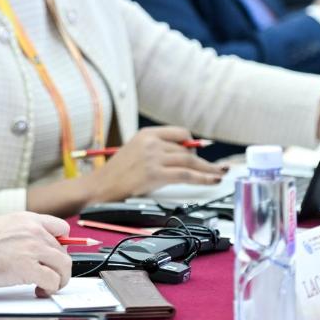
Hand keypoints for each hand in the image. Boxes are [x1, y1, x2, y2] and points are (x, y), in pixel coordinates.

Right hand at [0, 212, 71, 294]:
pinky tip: (39, 290)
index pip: (62, 229)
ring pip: (64, 267)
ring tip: (46, 286)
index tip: (56, 257)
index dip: (62, 246)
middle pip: (63, 252)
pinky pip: (53, 280)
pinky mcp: (28, 268)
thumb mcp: (6, 226)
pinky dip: (50, 289)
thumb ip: (24, 233)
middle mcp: (35, 232)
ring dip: (58, 280)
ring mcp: (33, 249)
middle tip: (48, 277)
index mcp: (30, 220)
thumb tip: (36, 248)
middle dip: (58, 268)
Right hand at [89, 127, 226, 202]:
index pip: (180, 133)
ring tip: (219, 174)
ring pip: (190, 162)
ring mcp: (153, 157)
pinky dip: (202, 178)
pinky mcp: (155, 174)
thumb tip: (183, 155)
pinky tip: (211, 180)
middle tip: (218, 167)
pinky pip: (186, 175)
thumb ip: (157, 150)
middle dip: (204, 161)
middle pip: (187, 149)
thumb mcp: (136, 152)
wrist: (99, 187)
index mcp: (146, 134)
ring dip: (208, 170)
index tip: (201, 153)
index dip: (194, 144)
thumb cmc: (116, 174)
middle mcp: (151, 142)